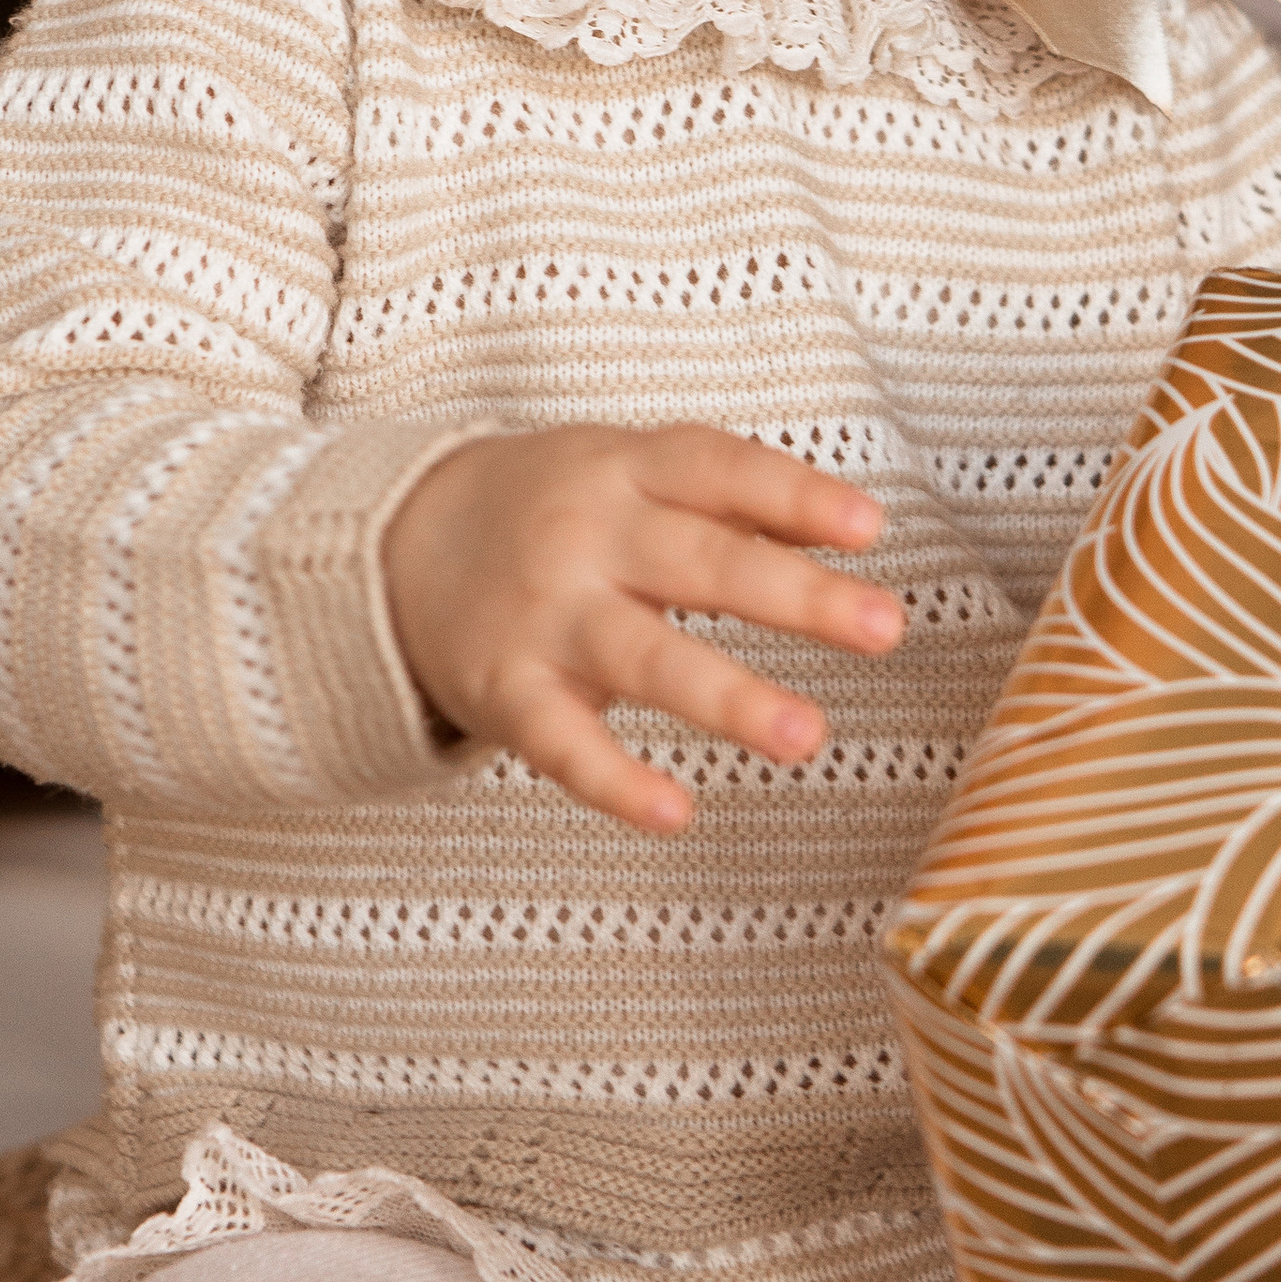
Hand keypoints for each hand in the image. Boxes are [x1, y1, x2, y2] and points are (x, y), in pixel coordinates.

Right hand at [384, 425, 902, 834]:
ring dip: (728, 697)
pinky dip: (615, 782)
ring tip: (809, 737)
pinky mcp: (506, 691)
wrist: (396, 545)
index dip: (794, 496)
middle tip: (884, 628)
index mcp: (625, 471)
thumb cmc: (551, 507)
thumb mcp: (630, 470)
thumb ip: (735, 494)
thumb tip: (856, 523)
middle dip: (795, 597)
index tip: (868, 528)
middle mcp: (587, 539)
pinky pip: (562, 744)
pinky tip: (676, 812)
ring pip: (643, 657)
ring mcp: (545, 617)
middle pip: (699, 563)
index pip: (717, 469)